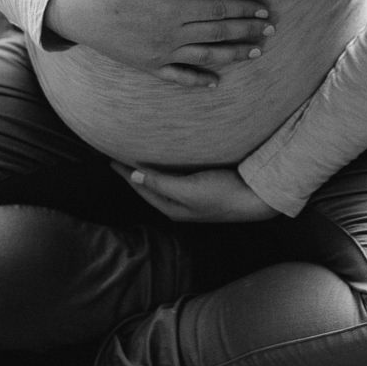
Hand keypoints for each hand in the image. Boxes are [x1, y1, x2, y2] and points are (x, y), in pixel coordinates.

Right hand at [45, 0, 271, 86]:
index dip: (244, 9)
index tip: (264, 9)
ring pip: (206, 57)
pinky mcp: (149, 66)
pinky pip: (178, 77)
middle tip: (271, 30)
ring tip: (256, 52)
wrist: (78, 13)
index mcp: (174, 9)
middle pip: (219, 33)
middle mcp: (172, 35)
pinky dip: (199, 82)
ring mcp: (161, 54)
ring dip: (233, 55)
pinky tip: (216, 84)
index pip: (219, 10)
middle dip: (247, 31)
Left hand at [111, 163, 280, 222]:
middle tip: (120, 159)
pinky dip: (167, 170)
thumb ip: (161, 182)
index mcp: (172, 207)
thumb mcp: (188, 188)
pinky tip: (169, 162)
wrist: (255, 199)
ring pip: (163, 183)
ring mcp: (192, 198)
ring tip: (139, 159)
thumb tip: (134, 175)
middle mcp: (179, 204)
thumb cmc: (222, 193)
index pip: (142, 188)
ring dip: (151, 172)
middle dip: (135, 175)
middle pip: (150, 187)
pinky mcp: (204, 189)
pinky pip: (177, 179)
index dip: (126, 175)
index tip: (111, 160)